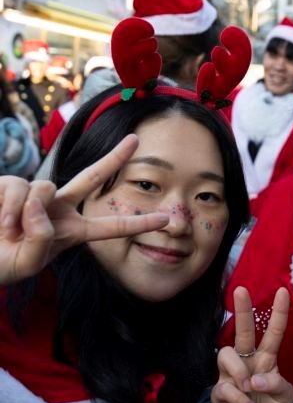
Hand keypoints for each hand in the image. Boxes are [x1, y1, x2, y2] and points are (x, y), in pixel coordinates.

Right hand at [0, 135, 168, 284]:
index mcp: (71, 231)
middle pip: (92, 177)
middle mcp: (57, 208)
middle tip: (136, 139)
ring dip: (25, 215)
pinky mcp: (8, 185)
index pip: (110, 227)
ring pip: (44, 189)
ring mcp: (34, 195)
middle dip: (114, 157)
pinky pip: (19, 189)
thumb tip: (41, 206)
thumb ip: (43, 240)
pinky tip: (1, 222)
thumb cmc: (1, 263)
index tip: (166, 219)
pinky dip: (10, 210)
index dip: (137, 224)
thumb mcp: (29, 262)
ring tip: (10, 233)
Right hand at [212, 286, 292, 402]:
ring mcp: (231, 374)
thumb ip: (276, 385)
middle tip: (241, 290)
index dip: (279, 312)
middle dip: (243, 310)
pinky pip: (223, 386)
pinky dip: (238, 398)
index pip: (273, 332)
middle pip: (243, 331)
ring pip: (226, 354)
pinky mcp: (220, 391)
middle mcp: (248, 360)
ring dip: (239, 371)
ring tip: (249, 387)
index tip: (284, 291)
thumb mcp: (285, 396)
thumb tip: (255, 379)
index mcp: (267, 358)